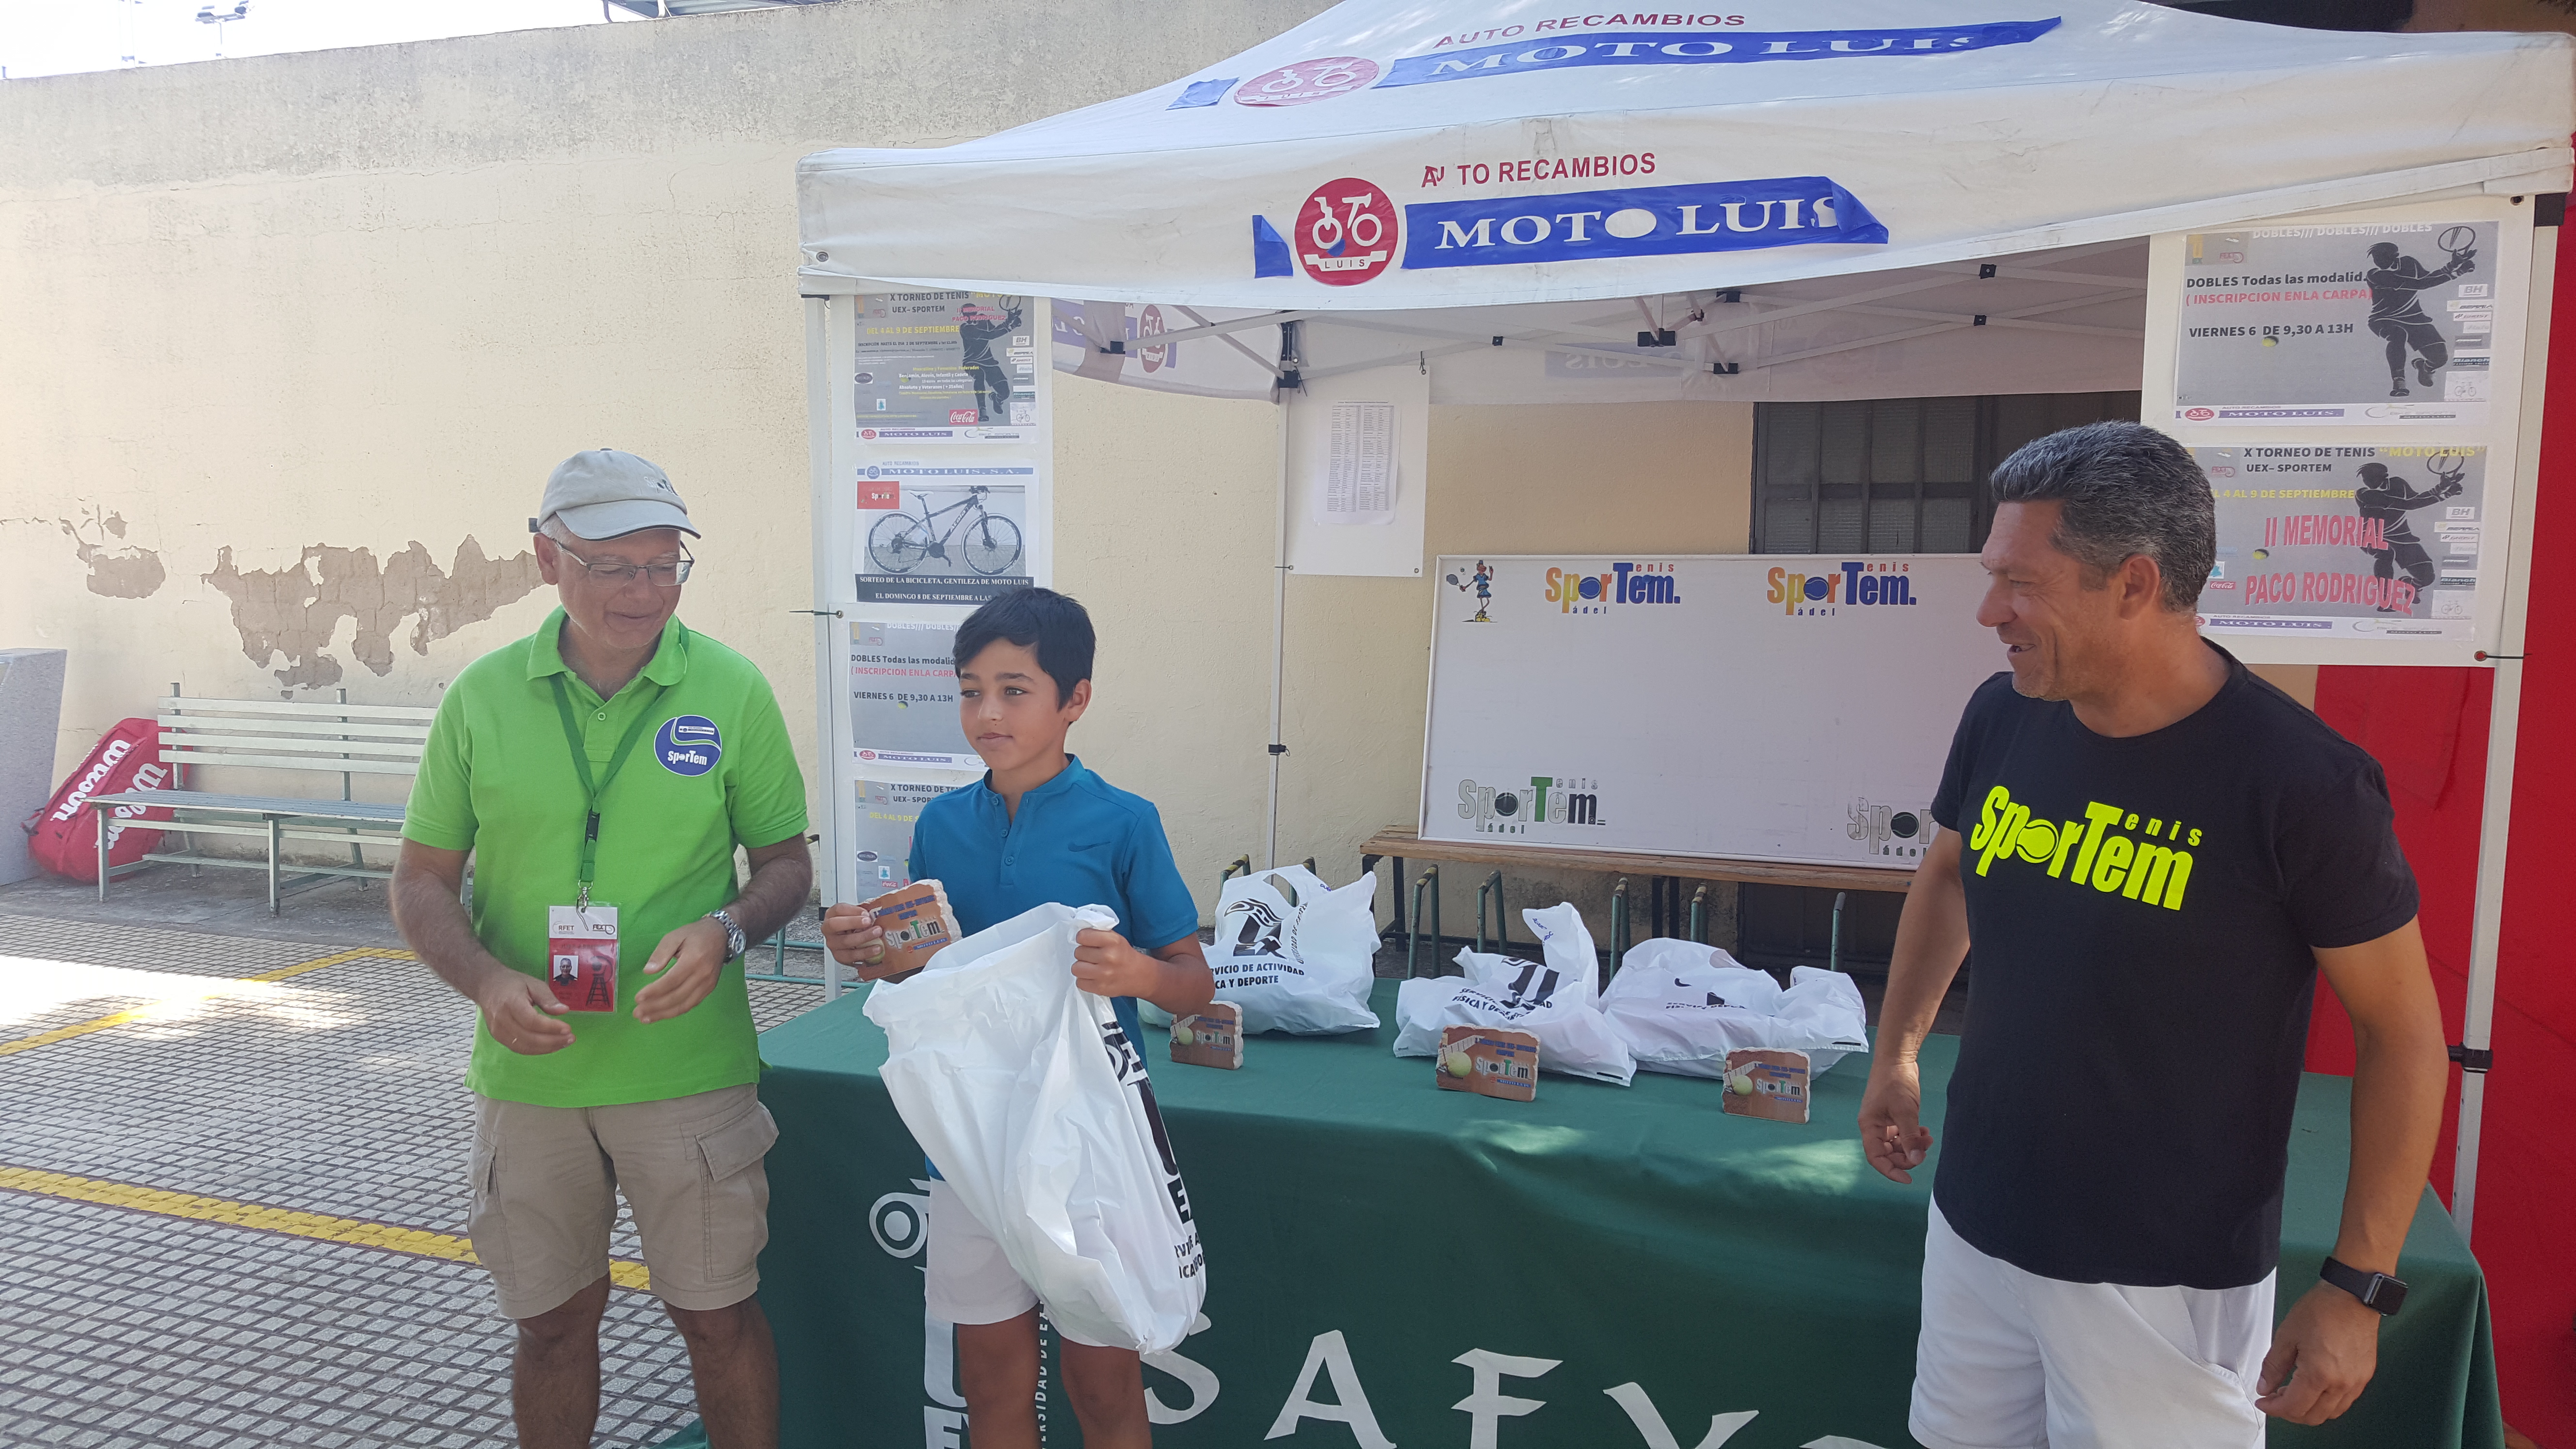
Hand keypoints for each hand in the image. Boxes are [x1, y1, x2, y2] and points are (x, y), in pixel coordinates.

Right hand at [480, 971, 575, 1054]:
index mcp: (511, 1003)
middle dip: (552, 1041)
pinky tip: (550, 1046)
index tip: (568, 1029)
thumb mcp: (533, 983)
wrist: (486, 986)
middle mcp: (502, 1020)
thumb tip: (564, 1011)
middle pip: (529, 1038)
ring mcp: (498, 1031)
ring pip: (524, 1047)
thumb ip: (548, 998)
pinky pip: (519, 1048)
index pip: (532, 1021)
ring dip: (546, 1048)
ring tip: (563, 1043)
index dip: (551, 1028)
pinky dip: (536, 1050)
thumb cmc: (512, 983)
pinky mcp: (498, 1037)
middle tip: (570, 1039)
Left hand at [634, 918, 728, 1023]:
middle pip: (676, 996)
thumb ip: (661, 952)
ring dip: (663, 1014)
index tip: (638, 998)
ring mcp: (708, 985)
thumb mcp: (675, 936)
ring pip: (684, 1005)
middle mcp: (703, 975)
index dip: (654, 992)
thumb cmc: (694, 934)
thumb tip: (648, 971)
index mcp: (693, 960)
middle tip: (637, 1012)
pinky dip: (675, 1012)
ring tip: (645, 1018)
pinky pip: (691, 1004)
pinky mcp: (709, 989)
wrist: (720, 935)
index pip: (671, 981)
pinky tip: (662, 1014)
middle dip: (655, 1007)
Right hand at [822, 904, 903, 978]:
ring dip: (863, 938)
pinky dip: (865, 953)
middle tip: (869, 922)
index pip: (838, 910)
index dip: (852, 911)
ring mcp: (833, 944)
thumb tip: (878, 912)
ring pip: (845, 941)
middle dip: (853, 922)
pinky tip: (875, 949)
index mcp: (832, 915)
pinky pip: (851, 956)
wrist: (856, 941)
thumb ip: (865, 913)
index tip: (866, 913)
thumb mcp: (859, 915)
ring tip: (877, 935)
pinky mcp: (840, 956)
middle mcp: (829, 930)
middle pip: (835, 924)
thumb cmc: (857, 925)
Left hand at [1071, 927, 1162, 998]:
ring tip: (1091, 967)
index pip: (1082, 936)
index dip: (1083, 938)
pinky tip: (1094, 977)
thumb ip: (1098, 933)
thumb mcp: (1116, 938)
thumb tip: (1077, 932)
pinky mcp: (1100, 988)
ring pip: (1075, 968)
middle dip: (1084, 954)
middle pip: (1078, 952)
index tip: (1087, 941)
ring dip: (1081, 968)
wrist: (1140, 976)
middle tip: (1093, 956)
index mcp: (1113, 941)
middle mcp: (1109, 957)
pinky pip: (1079, 983)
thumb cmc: (1124, 955)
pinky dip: (1085, 980)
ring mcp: (1104, 974)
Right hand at [1858, 1058, 1931, 1183]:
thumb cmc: (1895, 1083)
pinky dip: (1913, 1136)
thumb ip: (1910, 1137)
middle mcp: (1874, 1127)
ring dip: (1912, 1146)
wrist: (1897, 1059)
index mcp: (1869, 1126)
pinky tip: (1924, 1130)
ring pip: (1896, 1144)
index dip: (1891, 1171)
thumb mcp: (1905, 1112)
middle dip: (1906, 1156)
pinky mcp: (1894, 1115)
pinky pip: (1902, 1134)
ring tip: (1928, 1138)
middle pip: (1887, 1153)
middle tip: (1924, 1150)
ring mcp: (1884, 1121)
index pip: (1876, 1157)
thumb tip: (1916, 1160)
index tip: (1909, 1179)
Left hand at [2257, 1281, 2380, 1423]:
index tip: (2263, 1402)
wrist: (2352, 1296)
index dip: (2274, 1409)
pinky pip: (2345, 1401)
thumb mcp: (2286, 1336)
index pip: (2293, 1407)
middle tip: (2275, 1398)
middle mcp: (2341, 1384)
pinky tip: (2314, 1389)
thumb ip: (2273, 1366)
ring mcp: (2356, 1382)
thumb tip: (2265, 1386)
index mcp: (2319, 1375)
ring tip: (2292, 1393)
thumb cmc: (2323, 1310)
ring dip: (2309, 1410)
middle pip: (2313, 1416)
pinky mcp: (2364, 1376)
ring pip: (2330, 1413)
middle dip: (2290, 1413)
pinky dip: (2327, 1403)